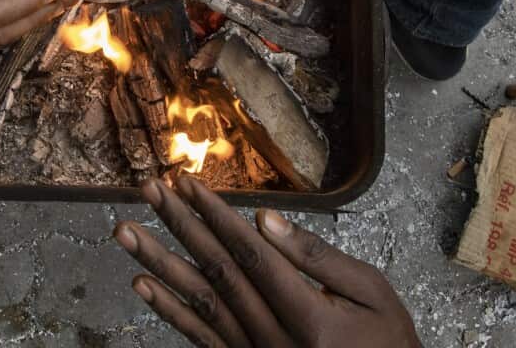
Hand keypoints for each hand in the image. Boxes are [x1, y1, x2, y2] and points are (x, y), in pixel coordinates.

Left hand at [113, 176, 420, 347]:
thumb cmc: (389, 344)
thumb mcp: (372, 294)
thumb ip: (318, 258)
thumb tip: (265, 221)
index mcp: (308, 317)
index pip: (250, 255)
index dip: (215, 216)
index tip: (187, 183)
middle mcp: (274, 341)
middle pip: (217, 273)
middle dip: (179, 226)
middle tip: (149, 190)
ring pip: (199, 304)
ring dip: (159, 264)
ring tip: (126, 232)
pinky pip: (202, 339)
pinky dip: (169, 312)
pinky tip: (143, 286)